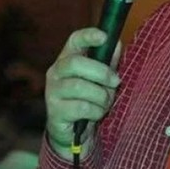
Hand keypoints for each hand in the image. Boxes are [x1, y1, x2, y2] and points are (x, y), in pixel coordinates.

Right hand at [44, 28, 121, 157]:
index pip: (74, 40)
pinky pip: (81, 107)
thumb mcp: (101, 79)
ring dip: (101, 96)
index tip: (104, 36)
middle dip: (101, 72)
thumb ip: (108, 62)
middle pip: (75, 63)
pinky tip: (96, 114)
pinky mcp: (55, 112)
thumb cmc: (89, 99)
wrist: (74, 132)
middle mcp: (56, 72)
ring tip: (106, 102)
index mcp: (68, 59)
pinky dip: (96, 111)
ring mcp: (52, 92)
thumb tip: (116, 43)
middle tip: (116, 82)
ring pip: (79, 87)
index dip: (88, 36)